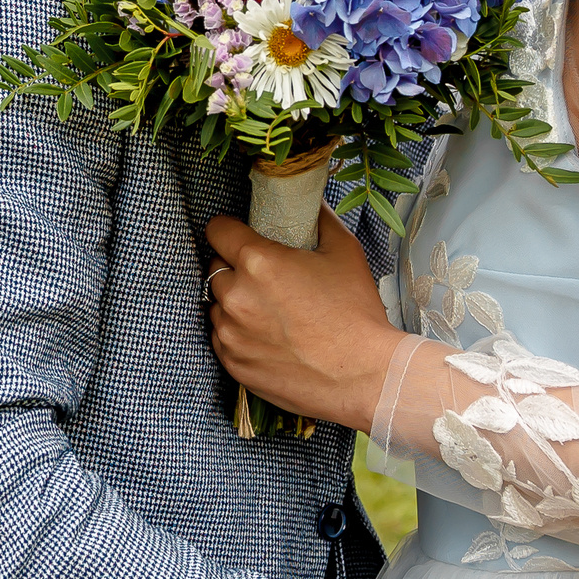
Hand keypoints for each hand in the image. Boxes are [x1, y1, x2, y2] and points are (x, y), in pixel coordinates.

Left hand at [205, 208, 400, 432]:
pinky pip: (222, 337)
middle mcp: (236, 296)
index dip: (229, 228)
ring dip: (234, 301)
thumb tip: (310, 203)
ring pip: (217, 304)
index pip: (217, 230)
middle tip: (265, 276)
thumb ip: (320, 219)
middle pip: (215, 267)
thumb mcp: (345, 251)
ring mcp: (231, 333)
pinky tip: (267, 335)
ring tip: (269, 309)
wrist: (362, 375)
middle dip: (234, 266)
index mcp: (258, 262)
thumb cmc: (355, 313)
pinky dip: (237, 332)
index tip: (239, 233)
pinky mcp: (234, 363)